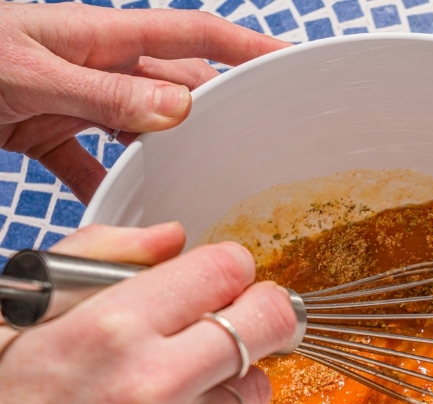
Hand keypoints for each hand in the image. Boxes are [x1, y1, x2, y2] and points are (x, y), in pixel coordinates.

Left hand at [0, 2, 285, 200]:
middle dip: (219, 117)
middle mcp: (96, 66)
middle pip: (175, 90)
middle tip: (260, 155)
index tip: (292, 66)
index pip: (194, 36)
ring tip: (204, 196)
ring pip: (139, 134)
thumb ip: (103, 93)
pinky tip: (121, 227)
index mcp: (101, 36)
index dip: (246, 48)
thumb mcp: (31, 73)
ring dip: (168, 163)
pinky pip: (90, 167)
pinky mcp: (46, 132)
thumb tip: (179, 109)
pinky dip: (107, 195)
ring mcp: (73, 99)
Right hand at [0, 221, 297, 403]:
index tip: (227, 277)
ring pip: (254, 388)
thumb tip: (172, 238)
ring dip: (236, 374)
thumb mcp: (23, 307)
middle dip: (265, 312)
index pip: (222, 272)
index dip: (231, 268)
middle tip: (257, 315)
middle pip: (265, 326)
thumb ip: (100, 257)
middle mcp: (149, 387)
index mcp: (110, 327)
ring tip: (196, 376)